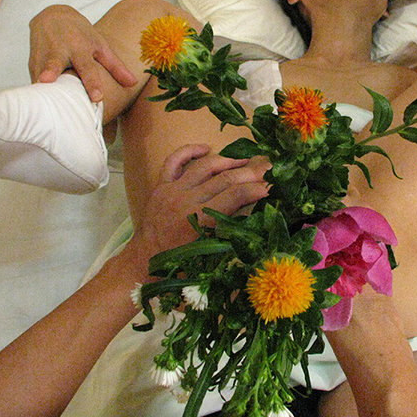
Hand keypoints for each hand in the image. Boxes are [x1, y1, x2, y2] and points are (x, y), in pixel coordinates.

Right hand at [29, 5, 137, 101]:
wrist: (53, 16)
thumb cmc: (82, 35)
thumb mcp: (101, 46)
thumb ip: (116, 66)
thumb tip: (134, 83)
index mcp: (79, 47)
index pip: (87, 67)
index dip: (92, 82)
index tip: (97, 98)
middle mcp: (58, 50)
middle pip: (54, 63)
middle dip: (50, 71)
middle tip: (46, 81)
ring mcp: (42, 56)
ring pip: (38, 72)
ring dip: (38, 85)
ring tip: (37, 101)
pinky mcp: (31, 63)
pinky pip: (33, 80)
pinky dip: (35, 92)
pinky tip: (37, 106)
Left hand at [134, 144, 268, 263]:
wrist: (143, 265)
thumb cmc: (179, 268)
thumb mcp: (210, 258)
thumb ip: (232, 237)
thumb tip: (259, 223)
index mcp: (199, 221)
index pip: (235, 196)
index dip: (257, 189)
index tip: (273, 187)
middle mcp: (185, 201)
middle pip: (225, 178)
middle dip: (251, 172)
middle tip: (269, 169)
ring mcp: (172, 191)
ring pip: (205, 166)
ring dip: (229, 161)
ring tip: (247, 162)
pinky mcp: (161, 186)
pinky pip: (174, 161)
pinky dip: (190, 151)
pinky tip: (207, 148)